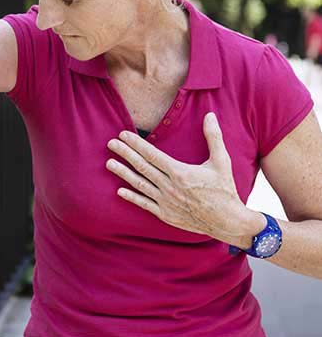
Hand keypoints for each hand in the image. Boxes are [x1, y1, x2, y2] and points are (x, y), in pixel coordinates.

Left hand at [106, 112, 253, 243]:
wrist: (228, 221)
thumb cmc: (225, 190)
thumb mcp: (221, 161)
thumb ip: (213, 137)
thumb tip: (210, 115)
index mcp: (180, 172)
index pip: (152, 155)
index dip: (136, 144)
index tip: (123, 135)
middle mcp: (169, 187)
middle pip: (142, 167)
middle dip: (125, 153)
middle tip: (110, 143)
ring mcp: (166, 202)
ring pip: (140, 184)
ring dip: (123, 173)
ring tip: (108, 163)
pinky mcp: (166, 214)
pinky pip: (144, 203)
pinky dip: (131, 196)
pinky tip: (119, 190)